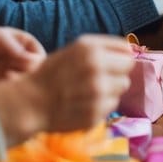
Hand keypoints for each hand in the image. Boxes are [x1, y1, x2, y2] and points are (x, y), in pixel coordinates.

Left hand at [0, 27, 44, 87]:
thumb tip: (31, 59)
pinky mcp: (6, 88)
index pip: (40, 56)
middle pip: (38, 72)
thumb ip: (12, 45)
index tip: (25, 62)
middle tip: (14, 70)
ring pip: (29, 84)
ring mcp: (16, 76)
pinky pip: (16, 94)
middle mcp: (23, 62)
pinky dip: (13, 90)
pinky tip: (3, 83)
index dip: (36, 61)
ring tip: (7, 76)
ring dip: (22, 82)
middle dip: (29, 73)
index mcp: (25, 46)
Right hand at [0, 35, 135, 142]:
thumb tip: (132, 51)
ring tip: (90, 91)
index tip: (110, 63)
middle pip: (128, 70)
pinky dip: (102, 105)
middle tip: (98, 78)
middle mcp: (96, 69)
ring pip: (122, 88)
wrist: (30, 102)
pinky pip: (112, 105)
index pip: (126, 52)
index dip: (119, 58)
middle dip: (116, 73)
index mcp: (90, 49)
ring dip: (110, 89)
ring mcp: (97, 93)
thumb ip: (104, 48)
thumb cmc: (52, 73)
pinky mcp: (96, 113)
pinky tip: (85, 103)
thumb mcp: (75, 49)